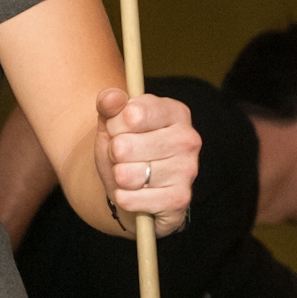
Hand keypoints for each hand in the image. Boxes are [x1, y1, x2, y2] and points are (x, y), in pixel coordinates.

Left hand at [94, 88, 199, 238]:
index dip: (114, 125)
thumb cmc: (124, 150)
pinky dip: (123, 198)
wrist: (133, 188)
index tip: (119, 129)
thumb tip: (111, 98)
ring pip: (126, 175)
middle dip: (114, 154)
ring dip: (118, 178)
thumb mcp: (113, 123)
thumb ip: (109, 104)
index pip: (132, 114)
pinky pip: (130, 199)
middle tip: (123, 157)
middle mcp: (187, 139)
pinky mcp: (178, 199)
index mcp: (175, 112)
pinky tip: (134, 193)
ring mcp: (187, 170)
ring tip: (129, 175)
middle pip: (124, 146)